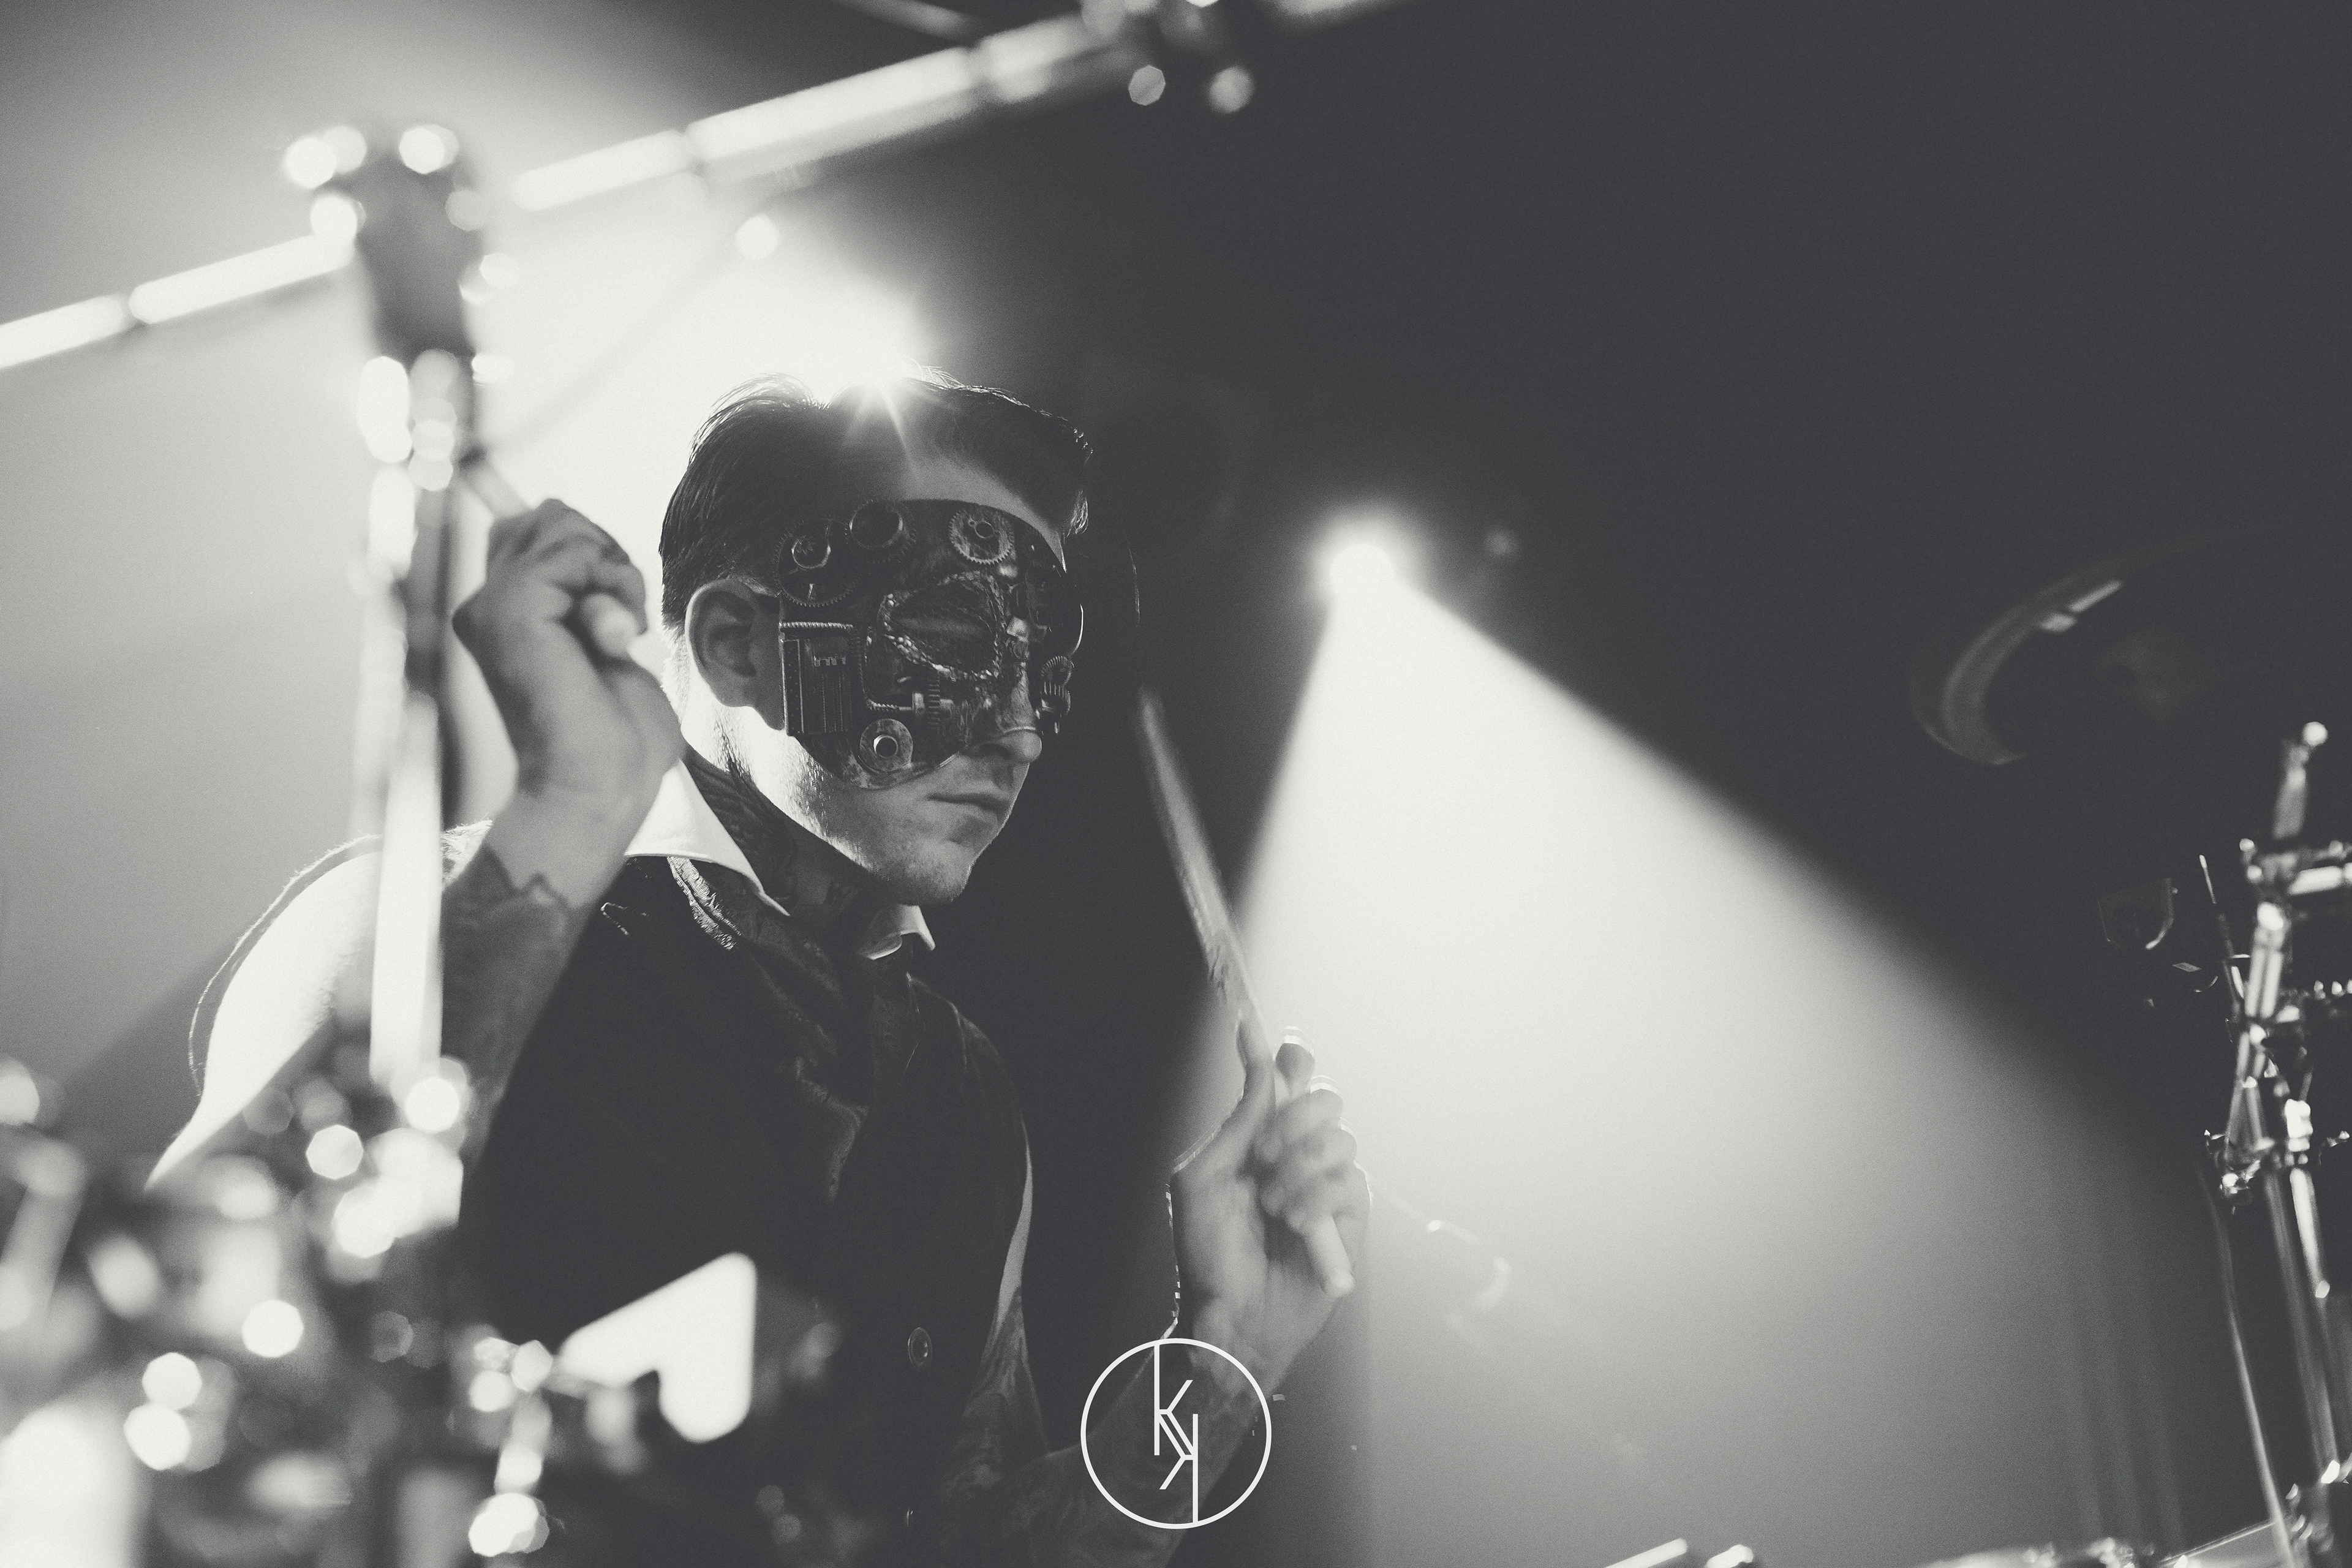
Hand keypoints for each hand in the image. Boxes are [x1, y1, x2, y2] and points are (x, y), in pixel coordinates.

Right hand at [452, 501, 680, 824]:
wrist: (599, 785)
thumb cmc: (614, 734)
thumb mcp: (607, 634)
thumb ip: (586, 581)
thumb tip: (560, 515)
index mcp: (505, 612)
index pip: (540, 527)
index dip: (590, 556)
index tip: (609, 614)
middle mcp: (488, 603)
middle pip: (555, 517)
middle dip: (606, 563)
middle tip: (614, 633)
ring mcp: (493, 603)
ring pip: (567, 525)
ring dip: (614, 578)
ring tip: (611, 641)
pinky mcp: (511, 606)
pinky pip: (576, 548)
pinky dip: (612, 586)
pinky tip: (609, 641)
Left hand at [1169, 1030, 1368, 1389]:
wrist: (1231, 1316)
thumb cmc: (1207, 1254)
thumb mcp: (1201, 1181)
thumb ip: (1235, 1126)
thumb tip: (1261, 1069)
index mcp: (1259, 1139)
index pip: (1286, 1081)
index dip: (1289, 1058)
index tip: (1279, 1045)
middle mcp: (1298, 1154)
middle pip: (1325, 1097)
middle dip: (1295, 1119)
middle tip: (1263, 1154)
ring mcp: (1327, 1184)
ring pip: (1340, 1138)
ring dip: (1299, 1168)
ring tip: (1272, 1206)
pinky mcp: (1350, 1218)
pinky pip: (1351, 1181)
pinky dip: (1316, 1198)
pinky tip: (1293, 1222)